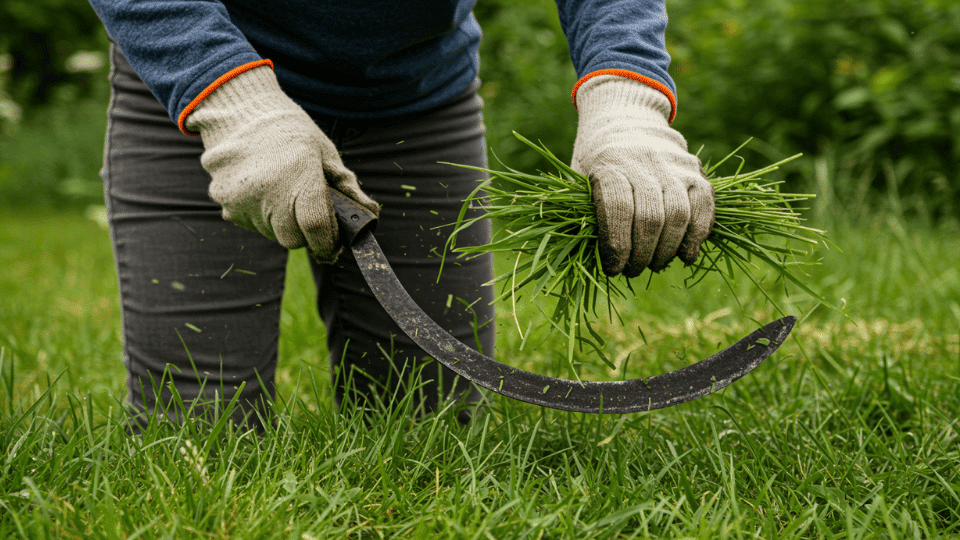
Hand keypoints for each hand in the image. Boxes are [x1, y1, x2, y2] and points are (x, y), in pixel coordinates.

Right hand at [185, 66, 377, 261]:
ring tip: (281, 192)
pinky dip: (258, 214)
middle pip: (292, 239)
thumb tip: (371, 214)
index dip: (327, 243)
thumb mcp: (325, 153)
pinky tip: (261, 189)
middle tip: (306, 212)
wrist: (240, 110)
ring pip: (270, 233)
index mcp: (300, 176)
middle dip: (304, 233)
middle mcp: (269, 191)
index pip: (316, 228)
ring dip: (280, 223)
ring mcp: (242, 198)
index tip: (332, 246)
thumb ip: (347, 187)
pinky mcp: (224, 201)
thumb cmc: (291, 132)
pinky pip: (249, 222)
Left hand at [572, 75, 713, 276]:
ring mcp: (674, 164)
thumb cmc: (596, 159)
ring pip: (678, 215)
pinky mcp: (695, 169)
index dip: (617, 246)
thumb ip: (586, 213)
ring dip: (667, 250)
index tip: (613, 268)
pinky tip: (685, 254)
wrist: (625, 117)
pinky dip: (697, 235)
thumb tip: (597, 260)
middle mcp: (644, 160)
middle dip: (642, 254)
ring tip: (654, 264)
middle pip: (651, 218)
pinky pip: (703, 206)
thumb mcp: (579, 178)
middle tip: (633, 270)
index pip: (618, 209)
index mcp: (609, 162)